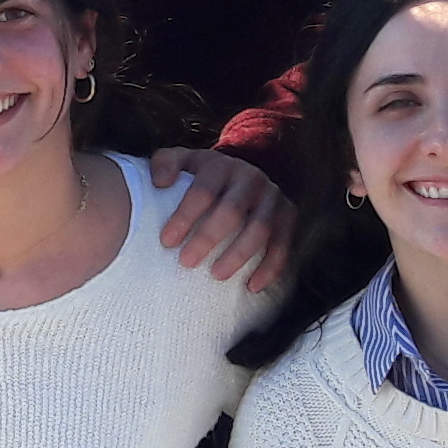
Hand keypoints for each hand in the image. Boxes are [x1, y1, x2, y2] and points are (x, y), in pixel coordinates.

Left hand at [149, 146, 294, 292]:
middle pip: (231, 210)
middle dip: (208, 238)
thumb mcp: (182, 160)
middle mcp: (249, 178)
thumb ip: (164, 163)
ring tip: (217, 275)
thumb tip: (159, 182)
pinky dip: (270, 268)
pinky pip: (282, 244)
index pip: (202, 191)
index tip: (166, 242)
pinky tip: (252, 286)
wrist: (243, 171)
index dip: (185, 217)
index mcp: (220, 165)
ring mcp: (271, 196)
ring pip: (260, 228)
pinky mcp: (288, 214)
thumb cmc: (202, 174)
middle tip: (186, 262)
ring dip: (239, 255)